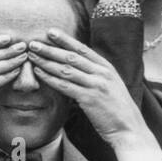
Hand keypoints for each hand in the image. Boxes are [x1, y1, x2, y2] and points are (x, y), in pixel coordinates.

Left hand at [27, 28, 150, 146]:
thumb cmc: (118, 111)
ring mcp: (95, 85)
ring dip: (46, 62)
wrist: (129, 128)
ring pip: (66, 69)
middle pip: (71, 56)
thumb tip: (79, 70)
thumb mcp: (111, 86)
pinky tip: (39, 74)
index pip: (82, 49)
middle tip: (33, 43)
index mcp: (107, 67)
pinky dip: (50, 78)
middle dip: (50, 48)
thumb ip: (97, 76)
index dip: (65, 40)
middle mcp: (101, 73)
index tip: (50, 32)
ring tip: (32, 56)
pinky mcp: (89, 99)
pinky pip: (65, 86)